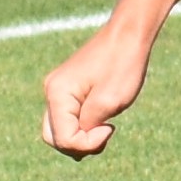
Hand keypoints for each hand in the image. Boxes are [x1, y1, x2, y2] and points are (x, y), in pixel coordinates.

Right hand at [42, 24, 150, 158]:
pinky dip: (82, 126)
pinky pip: (68, 117)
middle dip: (79, 145)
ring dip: (81, 137)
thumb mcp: (108, 102)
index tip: (109, 128)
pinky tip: (101, 124)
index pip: (63, 138)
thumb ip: (88, 127)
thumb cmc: (122, 65)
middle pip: (54, 137)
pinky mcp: (69, 89)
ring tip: (106, 129)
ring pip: (60, 129)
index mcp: (58, 94)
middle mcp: (51, 92)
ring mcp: (58, 90)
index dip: (87, 143)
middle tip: (105, 135)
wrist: (129, 35)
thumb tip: (75, 142)